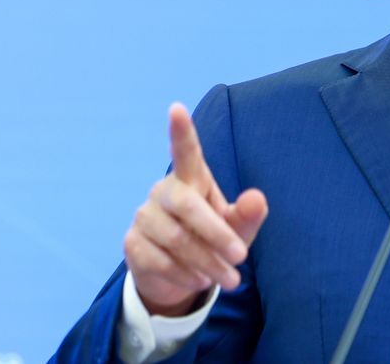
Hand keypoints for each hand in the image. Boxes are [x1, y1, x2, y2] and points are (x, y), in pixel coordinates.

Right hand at [123, 102, 268, 315]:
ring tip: (229, 279)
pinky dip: (186, 275)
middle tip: (241, 259)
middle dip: (217, 235)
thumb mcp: (237, 229)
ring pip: (176, 240)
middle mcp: (164, 191)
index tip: (176, 107)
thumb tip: (257, 198)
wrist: (180, 274)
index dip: (181, 131)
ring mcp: (144, 216)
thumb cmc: (214, 239)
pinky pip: (160, 261)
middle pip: (188, 207)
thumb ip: (248, 214)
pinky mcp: (132, 243)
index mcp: (192, 178)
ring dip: (207, 264)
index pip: (185, 151)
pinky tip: (200, 281)